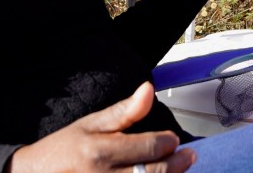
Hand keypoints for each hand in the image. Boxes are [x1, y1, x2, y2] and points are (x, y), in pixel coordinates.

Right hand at [8, 82, 195, 172]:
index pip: (147, 148)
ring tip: (178, 169)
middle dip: (176, 165)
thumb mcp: (90, 124)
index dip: (167, 143)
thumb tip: (148, 89)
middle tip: (188, 156)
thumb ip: (124, 111)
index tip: (174, 140)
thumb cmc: (64, 149)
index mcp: (99, 152)